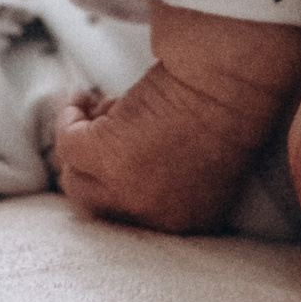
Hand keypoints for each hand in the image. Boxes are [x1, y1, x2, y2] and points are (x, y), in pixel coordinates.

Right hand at [54, 9, 300, 232]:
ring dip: (81, 140)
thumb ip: (168, 174)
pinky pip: (68, 143)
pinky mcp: (107, 157)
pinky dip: (70, 117)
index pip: (130, 217)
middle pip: (94, 203)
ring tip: (95, 108)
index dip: (116, 179)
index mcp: (186, 221)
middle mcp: (155, 216)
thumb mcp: (203, 159)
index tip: (112, 151)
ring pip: (75, 177)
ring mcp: (129, 191)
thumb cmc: (229, 105)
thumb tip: (125, 156)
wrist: (232, 81)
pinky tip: (83, 99)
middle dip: (91, 166)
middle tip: (96, 128)